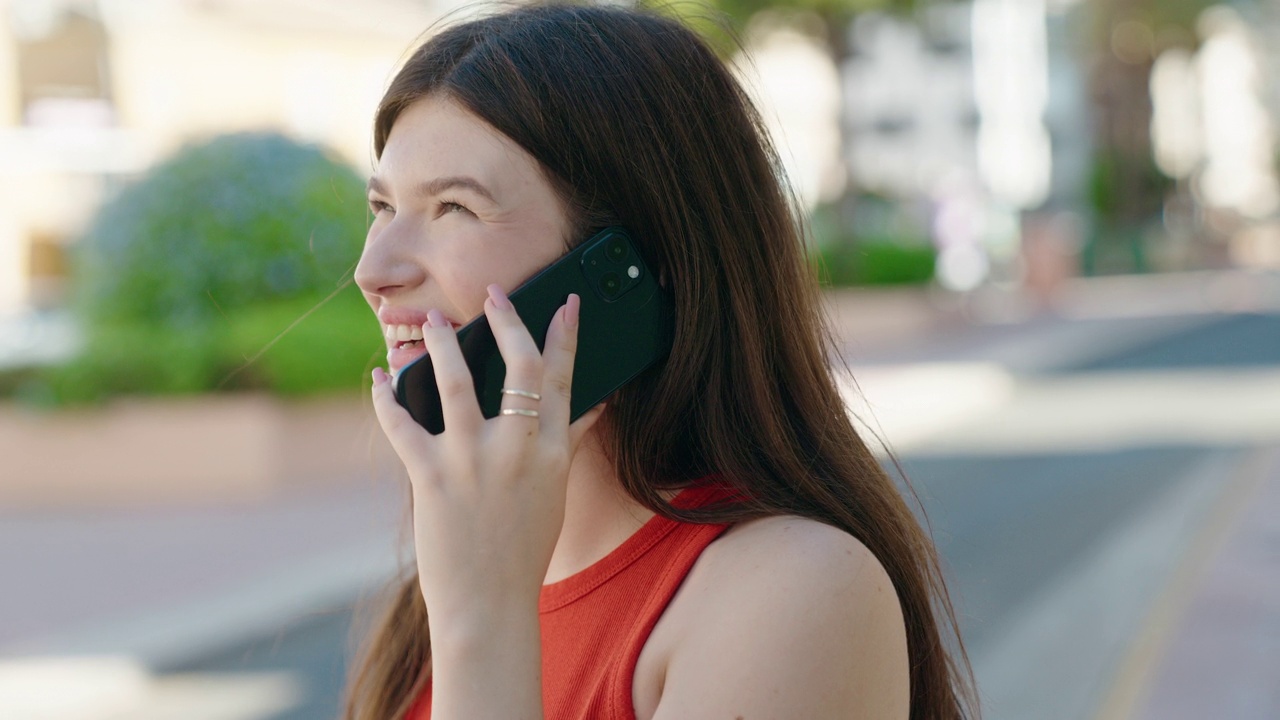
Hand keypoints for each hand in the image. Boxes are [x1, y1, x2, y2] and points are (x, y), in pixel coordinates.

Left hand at [370, 284, 604, 636]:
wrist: (489, 604)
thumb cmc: (523, 549)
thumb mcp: (555, 493)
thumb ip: (569, 442)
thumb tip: (592, 404)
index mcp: (553, 453)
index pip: (564, 379)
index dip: (565, 335)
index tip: (566, 302)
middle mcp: (518, 450)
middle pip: (519, 367)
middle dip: (506, 322)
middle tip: (493, 295)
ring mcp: (473, 462)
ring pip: (456, 383)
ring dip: (442, 345)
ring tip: (433, 322)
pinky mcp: (431, 478)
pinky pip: (402, 424)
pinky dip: (386, 397)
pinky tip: (379, 377)